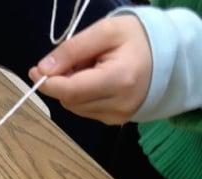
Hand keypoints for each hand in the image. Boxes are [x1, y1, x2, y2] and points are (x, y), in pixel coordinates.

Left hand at [29, 16, 151, 124]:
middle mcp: (118, 104)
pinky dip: (83, 96)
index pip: (71, 90)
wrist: (168, 55)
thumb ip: (72, 50)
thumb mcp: (105, 31)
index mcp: (119, 79)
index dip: (49, 82)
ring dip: (73, 88)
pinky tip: (97, 81)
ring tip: (91, 68)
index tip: (36, 70)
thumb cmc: (137, 38)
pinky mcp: (114, 121)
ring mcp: (117, 116)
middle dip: (64, 81)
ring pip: (74, 107)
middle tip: (76, 60)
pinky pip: (85, 110)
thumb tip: (42, 70)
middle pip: (70, 100)